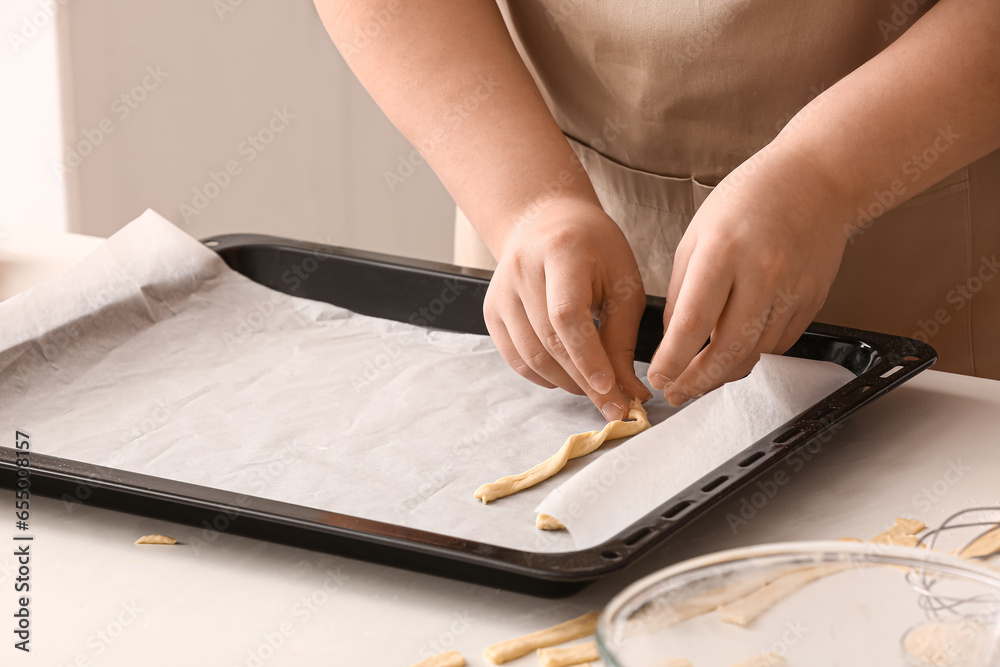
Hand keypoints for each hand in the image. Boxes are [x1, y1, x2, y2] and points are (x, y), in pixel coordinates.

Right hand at [484, 197, 651, 420]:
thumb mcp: (622, 282)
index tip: (611, 391)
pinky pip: (515, 358)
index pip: (567, 316)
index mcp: (561, 253)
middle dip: (583, 381)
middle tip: (614, 405)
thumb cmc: (595, 250)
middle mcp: (522, 270)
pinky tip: (567, 376)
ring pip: (530, 356)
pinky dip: (543, 376)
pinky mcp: (492, 310)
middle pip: (548, 341)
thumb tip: (629, 393)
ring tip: (593, 388)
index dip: (588, 358)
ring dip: (565, 382)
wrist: (547, 222)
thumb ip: (623, 338)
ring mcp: (501, 291)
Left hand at [647, 144, 850, 405]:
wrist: (817, 180)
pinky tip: (739, 344)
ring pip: (754, 354)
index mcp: (722, 253)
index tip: (658, 377)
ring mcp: (791, 291)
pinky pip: (777, 344)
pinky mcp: (812, 302)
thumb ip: (681, 289)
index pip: (691, 323)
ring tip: (703, 373)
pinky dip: (754, 351)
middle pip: (727, 351)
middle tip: (677, 392)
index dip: (672, 360)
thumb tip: (673, 338)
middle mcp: (760, 275)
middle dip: (697, 382)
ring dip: (724, 371)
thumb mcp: (698, 234)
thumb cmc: (750, 200)